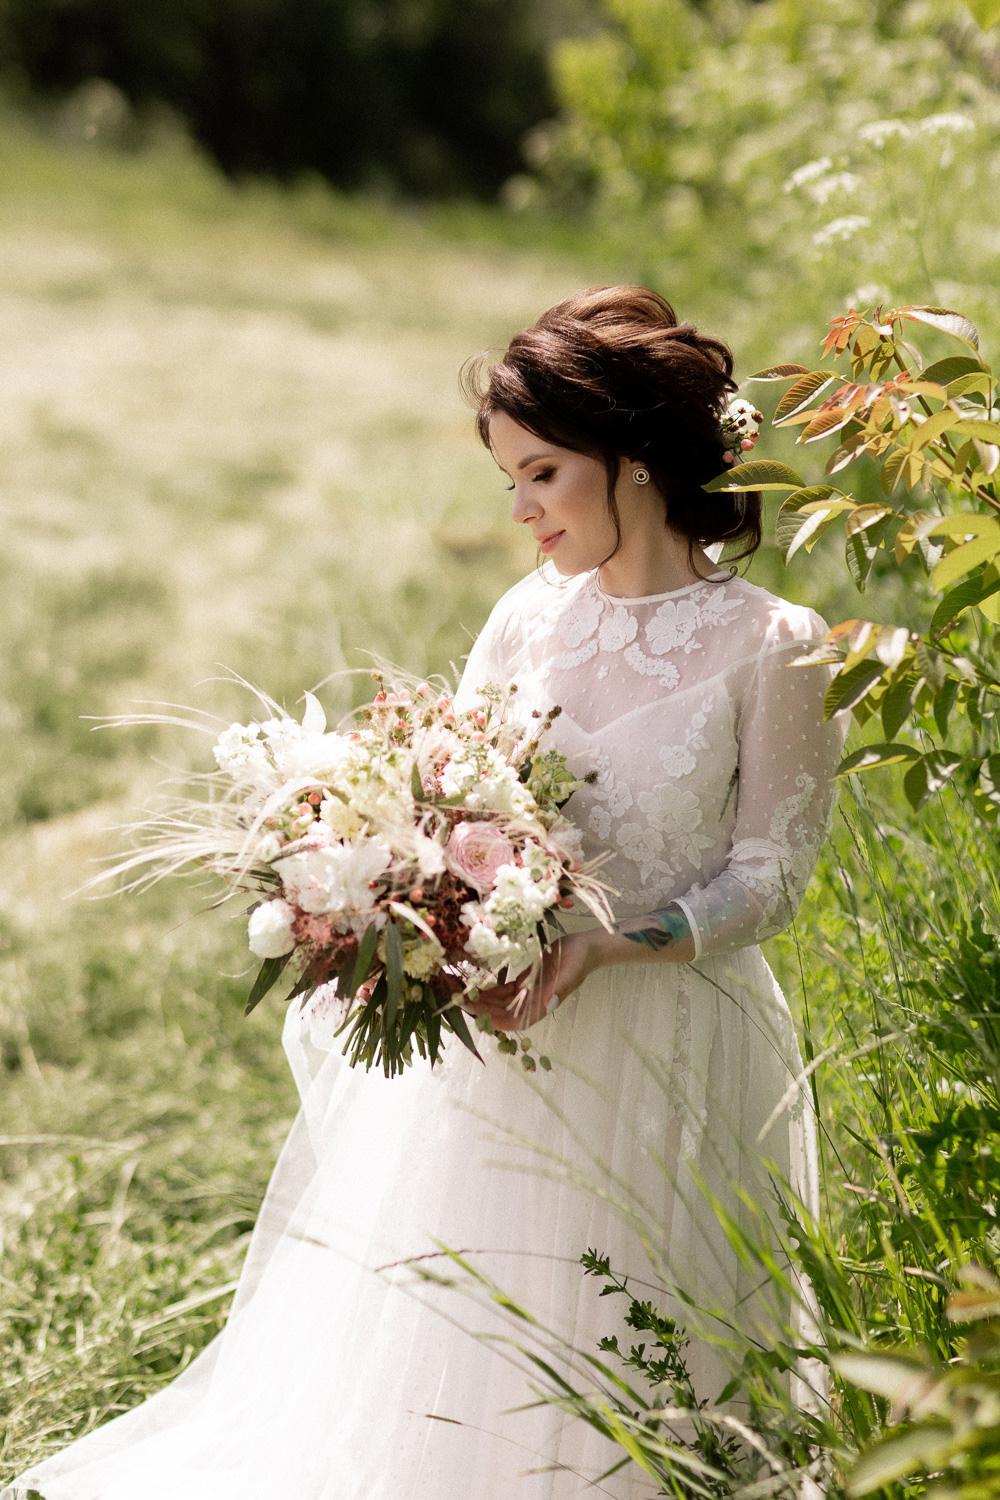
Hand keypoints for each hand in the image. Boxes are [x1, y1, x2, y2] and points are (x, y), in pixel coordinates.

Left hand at [464, 931, 597, 1031]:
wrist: (586, 948)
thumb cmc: (580, 960)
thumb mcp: (571, 972)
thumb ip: (559, 989)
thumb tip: (548, 1004)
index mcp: (544, 1003)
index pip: (518, 1021)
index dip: (499, 1021)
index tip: (481, 1016)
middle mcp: (534, 1002)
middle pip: (504, 1013)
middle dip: (483, 1010)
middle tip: (461, 1001)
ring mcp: (529, 992)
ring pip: (501, 1003)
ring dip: (483, 1001)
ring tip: (463, 994)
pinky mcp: (526, 981)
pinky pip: (504, 991)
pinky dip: (491, 990)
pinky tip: (477, 986)